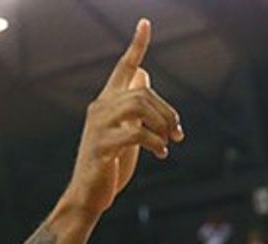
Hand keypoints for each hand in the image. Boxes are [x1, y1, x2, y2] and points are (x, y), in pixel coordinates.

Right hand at [63, 20, 182, 214]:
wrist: (89, 195)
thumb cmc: (110, 164)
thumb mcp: (126, 130)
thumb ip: (134, 105)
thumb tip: (144, 73)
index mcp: (107, 103)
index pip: (123, 67)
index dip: (136, 45)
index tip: (145, 23)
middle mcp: (100, 109)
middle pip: (142, 92)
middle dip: (167, 110)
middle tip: (179, 133)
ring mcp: (98, 127)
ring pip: (139, 107)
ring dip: (162, 124)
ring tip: (169, 143)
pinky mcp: (102, 147)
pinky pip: (135, 134)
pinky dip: (155, 142)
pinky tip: (161, 154)